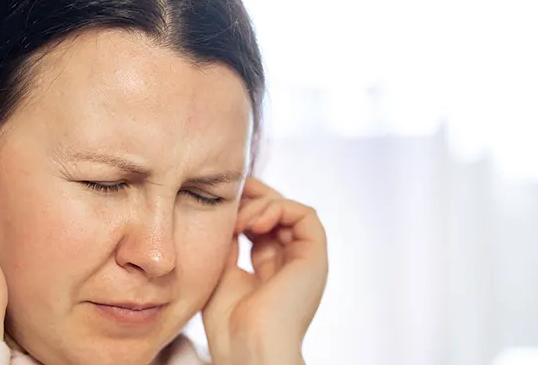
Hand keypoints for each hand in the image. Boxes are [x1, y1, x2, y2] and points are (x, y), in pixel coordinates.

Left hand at [202, 177, 327, 364]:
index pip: (262, 226)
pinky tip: (254, 224)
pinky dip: (279, 209)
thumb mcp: (222, 271)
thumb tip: (232, 213)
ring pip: (290, 209)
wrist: (247, 345)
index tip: (222, 199)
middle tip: (232, 193)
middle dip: (254, 196)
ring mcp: (304, 260)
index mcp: (269, 271)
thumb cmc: (229, 321)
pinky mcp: (316, 256)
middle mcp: (290, 264)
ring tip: (238, 222)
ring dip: (261, 205)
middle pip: (278, 213)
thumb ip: (230, 241)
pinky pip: (306, 214)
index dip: (245, 207)